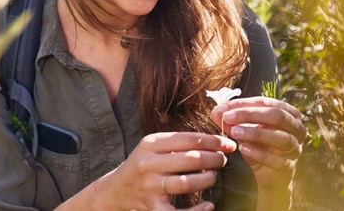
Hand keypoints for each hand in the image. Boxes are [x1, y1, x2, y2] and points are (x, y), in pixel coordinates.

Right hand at [96, 132, 236, 210]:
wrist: (115, 190)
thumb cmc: (142, 166)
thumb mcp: (152, 147)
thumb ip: (177, 142)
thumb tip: (214, 141)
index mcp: (150, 144)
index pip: (189, 139)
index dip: (213, 141)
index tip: (228, 144)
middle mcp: (148, 163)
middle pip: (191, 159)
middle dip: (214, 159)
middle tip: (223, 160)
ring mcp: (150, 186)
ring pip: (187, 182)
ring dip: (208, 179)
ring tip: (214, 176)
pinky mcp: (152, 207)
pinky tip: (208, 205)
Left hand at [211, 97, 306, 196]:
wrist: (267, 174)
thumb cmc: (258, 145)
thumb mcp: (244, 129)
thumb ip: (232, 119)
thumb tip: (217, 110)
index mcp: (289, 113)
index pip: (267, 102)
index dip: (245, 104)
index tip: (224, 107)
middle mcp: (297, 128)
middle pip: (277, 115)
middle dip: (250, 114)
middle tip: (228, 117)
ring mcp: (295, 148)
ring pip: (280, 137)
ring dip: (255, 133)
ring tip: (234, 132)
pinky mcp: (289, 166)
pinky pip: (276, 159)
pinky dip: (259, 153)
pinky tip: (243, 148)